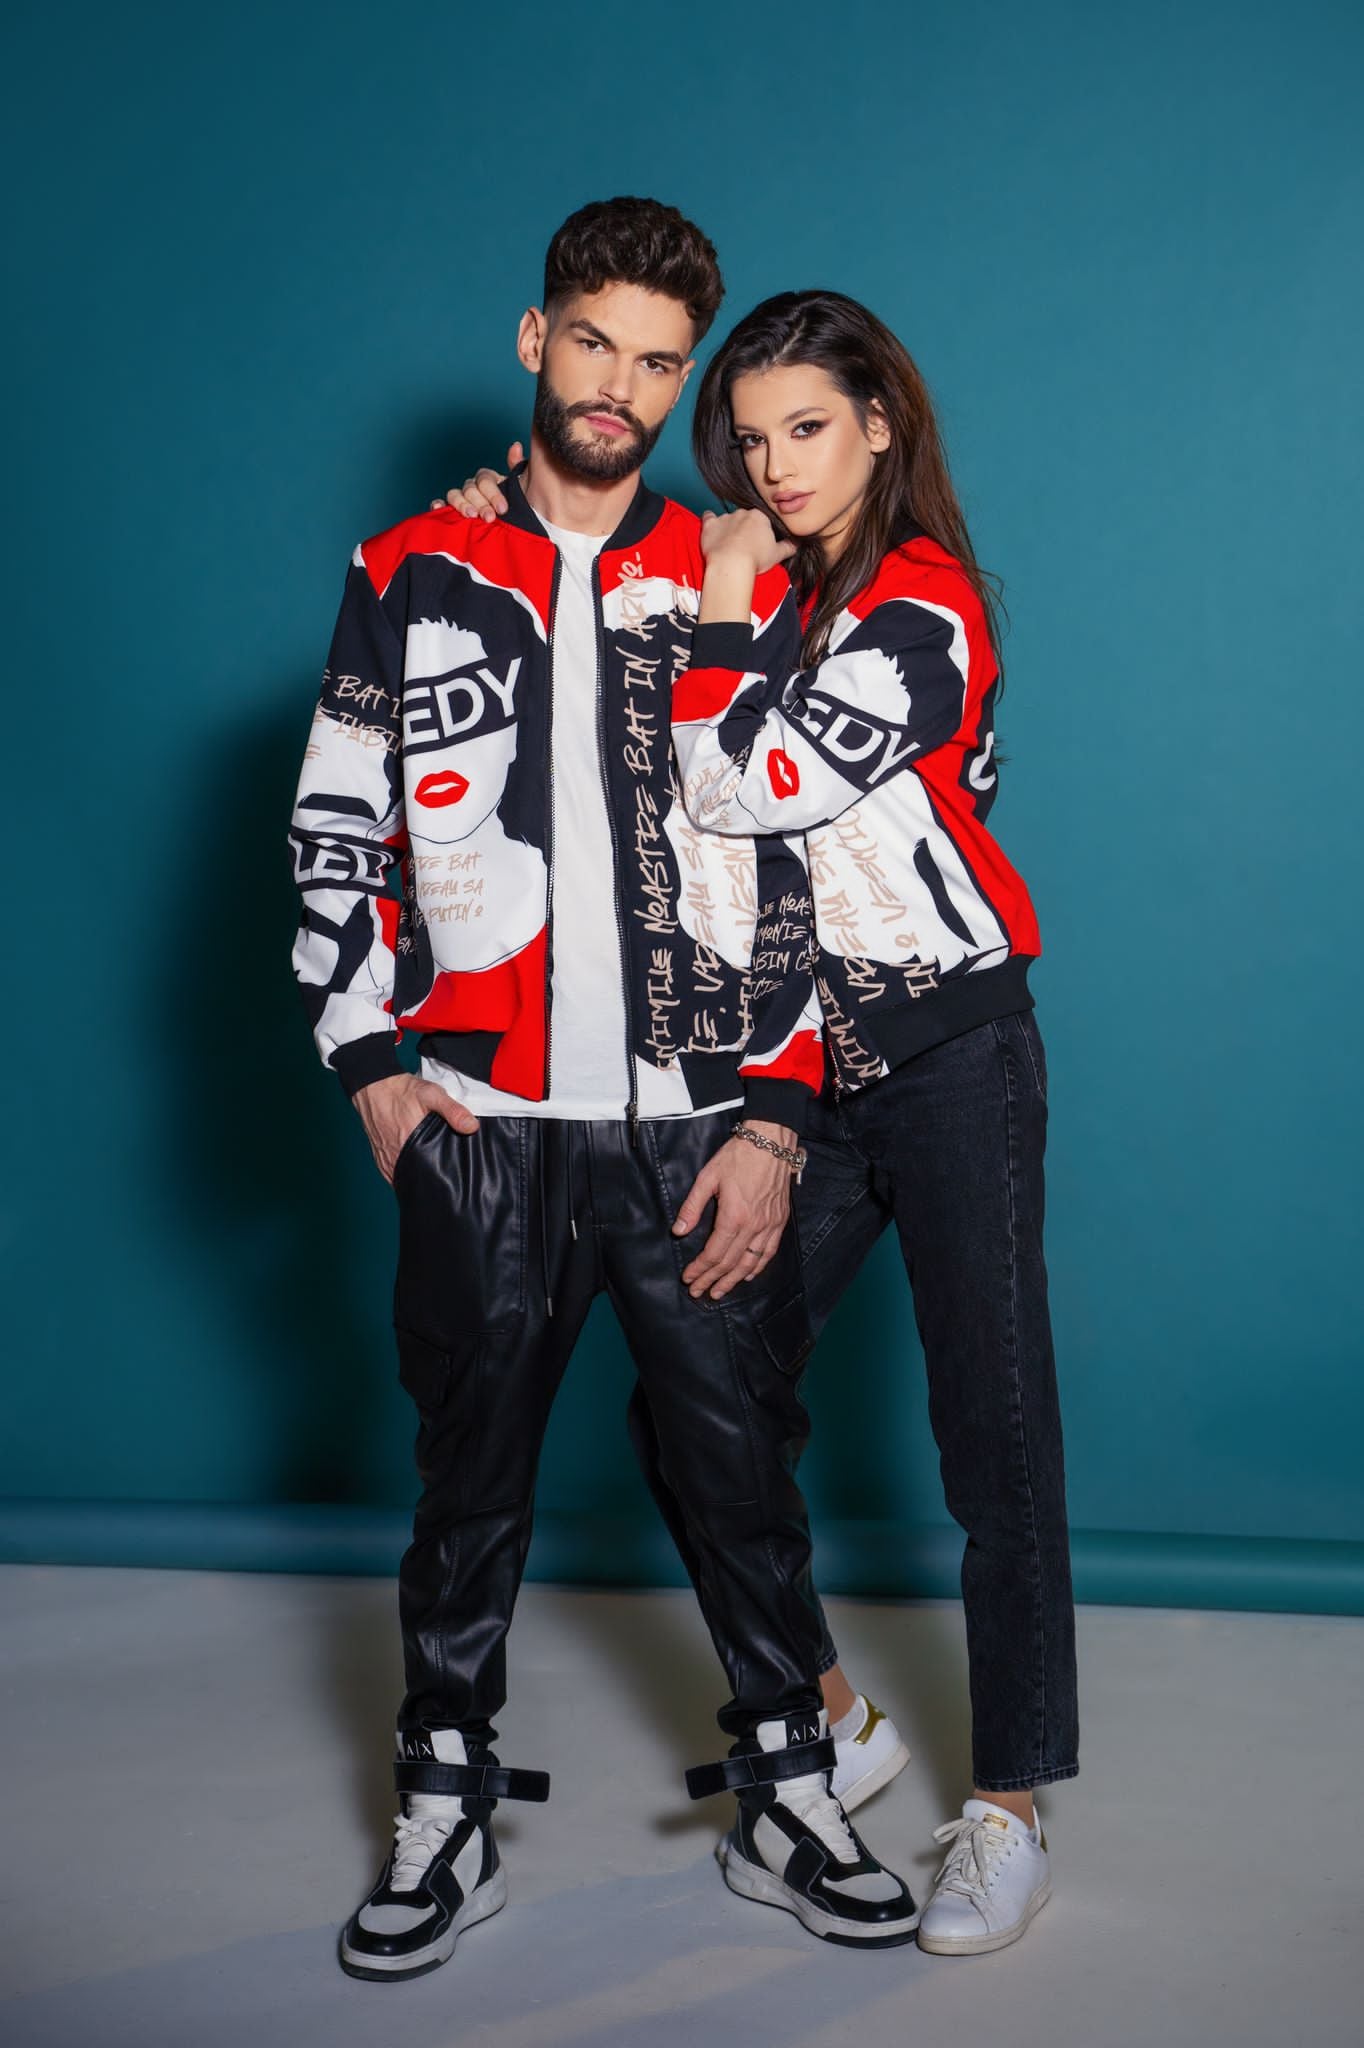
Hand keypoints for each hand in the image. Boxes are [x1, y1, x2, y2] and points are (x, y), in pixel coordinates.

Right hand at [353, 1073, 478, 1182]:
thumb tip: (472, 1127)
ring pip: (403, 1178)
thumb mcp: (432, 1094)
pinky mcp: (379, 1156)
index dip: (441, 1180)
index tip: (453, 1181)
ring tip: (431, 1178)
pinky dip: (404, 1175)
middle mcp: (395, 1155)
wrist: (374, 1085)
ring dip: (416, 1179)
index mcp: (411, 1144)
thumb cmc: (402, 1090)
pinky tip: (415, 1172)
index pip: (428, 1174)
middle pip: (416, 1179)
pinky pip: (392, 1174)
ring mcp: (385, 1158)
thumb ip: (453, 1111)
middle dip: (430, 1181)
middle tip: (445, 1180)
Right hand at [429, 442, 521, 519]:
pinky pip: (442, 506)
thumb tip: (515, 446)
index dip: (492, 493)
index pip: (484, 479)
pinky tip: (438, 509)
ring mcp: (464, 502)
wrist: (526, 533)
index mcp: (490, 481)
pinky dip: (438, 506)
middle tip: (490, 518)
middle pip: (469, 488)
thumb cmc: (525, 511)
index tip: (503, 508)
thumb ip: (518, 466)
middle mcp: (475, 489)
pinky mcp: (454, 515)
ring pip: (454, 495)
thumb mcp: (526, 487)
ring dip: (461, 504)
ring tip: (470, 516)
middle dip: (480, 503)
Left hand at [674, 1123, 797, 1300]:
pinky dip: (758, 1268)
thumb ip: (692, 1207)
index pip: (713, 1253)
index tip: (688, 1279)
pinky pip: (769, 1252)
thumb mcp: (708, 1178)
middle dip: (712, 1280)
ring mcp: (769, 1226)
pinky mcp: (779, 1221)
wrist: (771, 1142)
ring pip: (750, 1263)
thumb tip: (678, 1231)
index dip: (699, 1269)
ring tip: (719, 1292)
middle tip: (698, 1293)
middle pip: (730, 1263)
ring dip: (733, 1281)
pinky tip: (748, 1275)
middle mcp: (753, 1227)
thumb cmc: (738, 1156)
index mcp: (734, 1217)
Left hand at [700, 507, 795, 573]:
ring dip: (728, 529)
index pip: (761, 521)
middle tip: (744, 548)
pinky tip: (711, 528)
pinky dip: (710, 520)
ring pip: (727, 519)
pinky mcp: (710, 525)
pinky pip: (708, 517)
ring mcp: (725, 518)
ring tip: (728, 546)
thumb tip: (795, 545)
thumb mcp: (777, 555)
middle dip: (744, 530)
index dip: (760, 533)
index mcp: (760, 517)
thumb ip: (788, 547)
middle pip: (744, 519)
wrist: (731, 564)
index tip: (758, 545)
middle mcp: (742, 513)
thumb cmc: (755, 559)